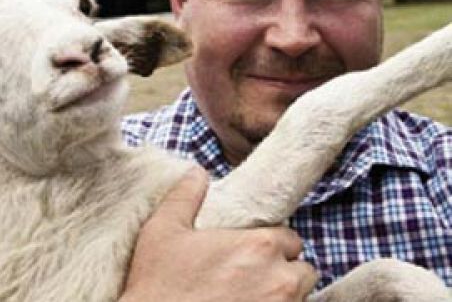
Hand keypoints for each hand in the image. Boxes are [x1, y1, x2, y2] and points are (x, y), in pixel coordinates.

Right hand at [121, 166, 317, 301]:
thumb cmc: (160, 285)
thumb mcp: (164, 230)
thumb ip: (185, 195)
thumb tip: (197, 173)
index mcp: (259, 246)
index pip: (291, 239)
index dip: (275, 245)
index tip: (256, 253)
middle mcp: (279, 280)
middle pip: (302, 272)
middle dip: (285, 272)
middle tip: (256, 277)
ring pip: (300, 299)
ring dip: (284, 297)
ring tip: (254, 296)